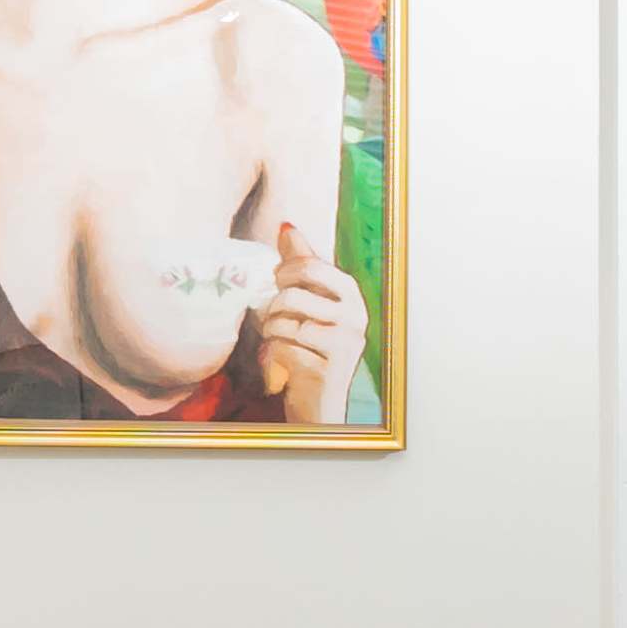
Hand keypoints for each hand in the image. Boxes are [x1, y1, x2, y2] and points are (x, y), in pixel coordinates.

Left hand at [255, 219, 365, 422]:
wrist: (318, 402)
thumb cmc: (311, 346)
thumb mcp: (309, 300)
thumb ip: (300, 262)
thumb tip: (286, 225)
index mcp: (351, 293)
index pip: (309, 265)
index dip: (282, 273)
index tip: (278, 285)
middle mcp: (355, 316)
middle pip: (293, 294)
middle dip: (273, 307)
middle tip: (276, 319)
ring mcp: (344, 343)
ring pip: (283, 323)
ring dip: (271, 334)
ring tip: (279, 342)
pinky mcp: (328, 369)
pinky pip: (282, 349)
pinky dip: (272, 356)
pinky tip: (282, 363)